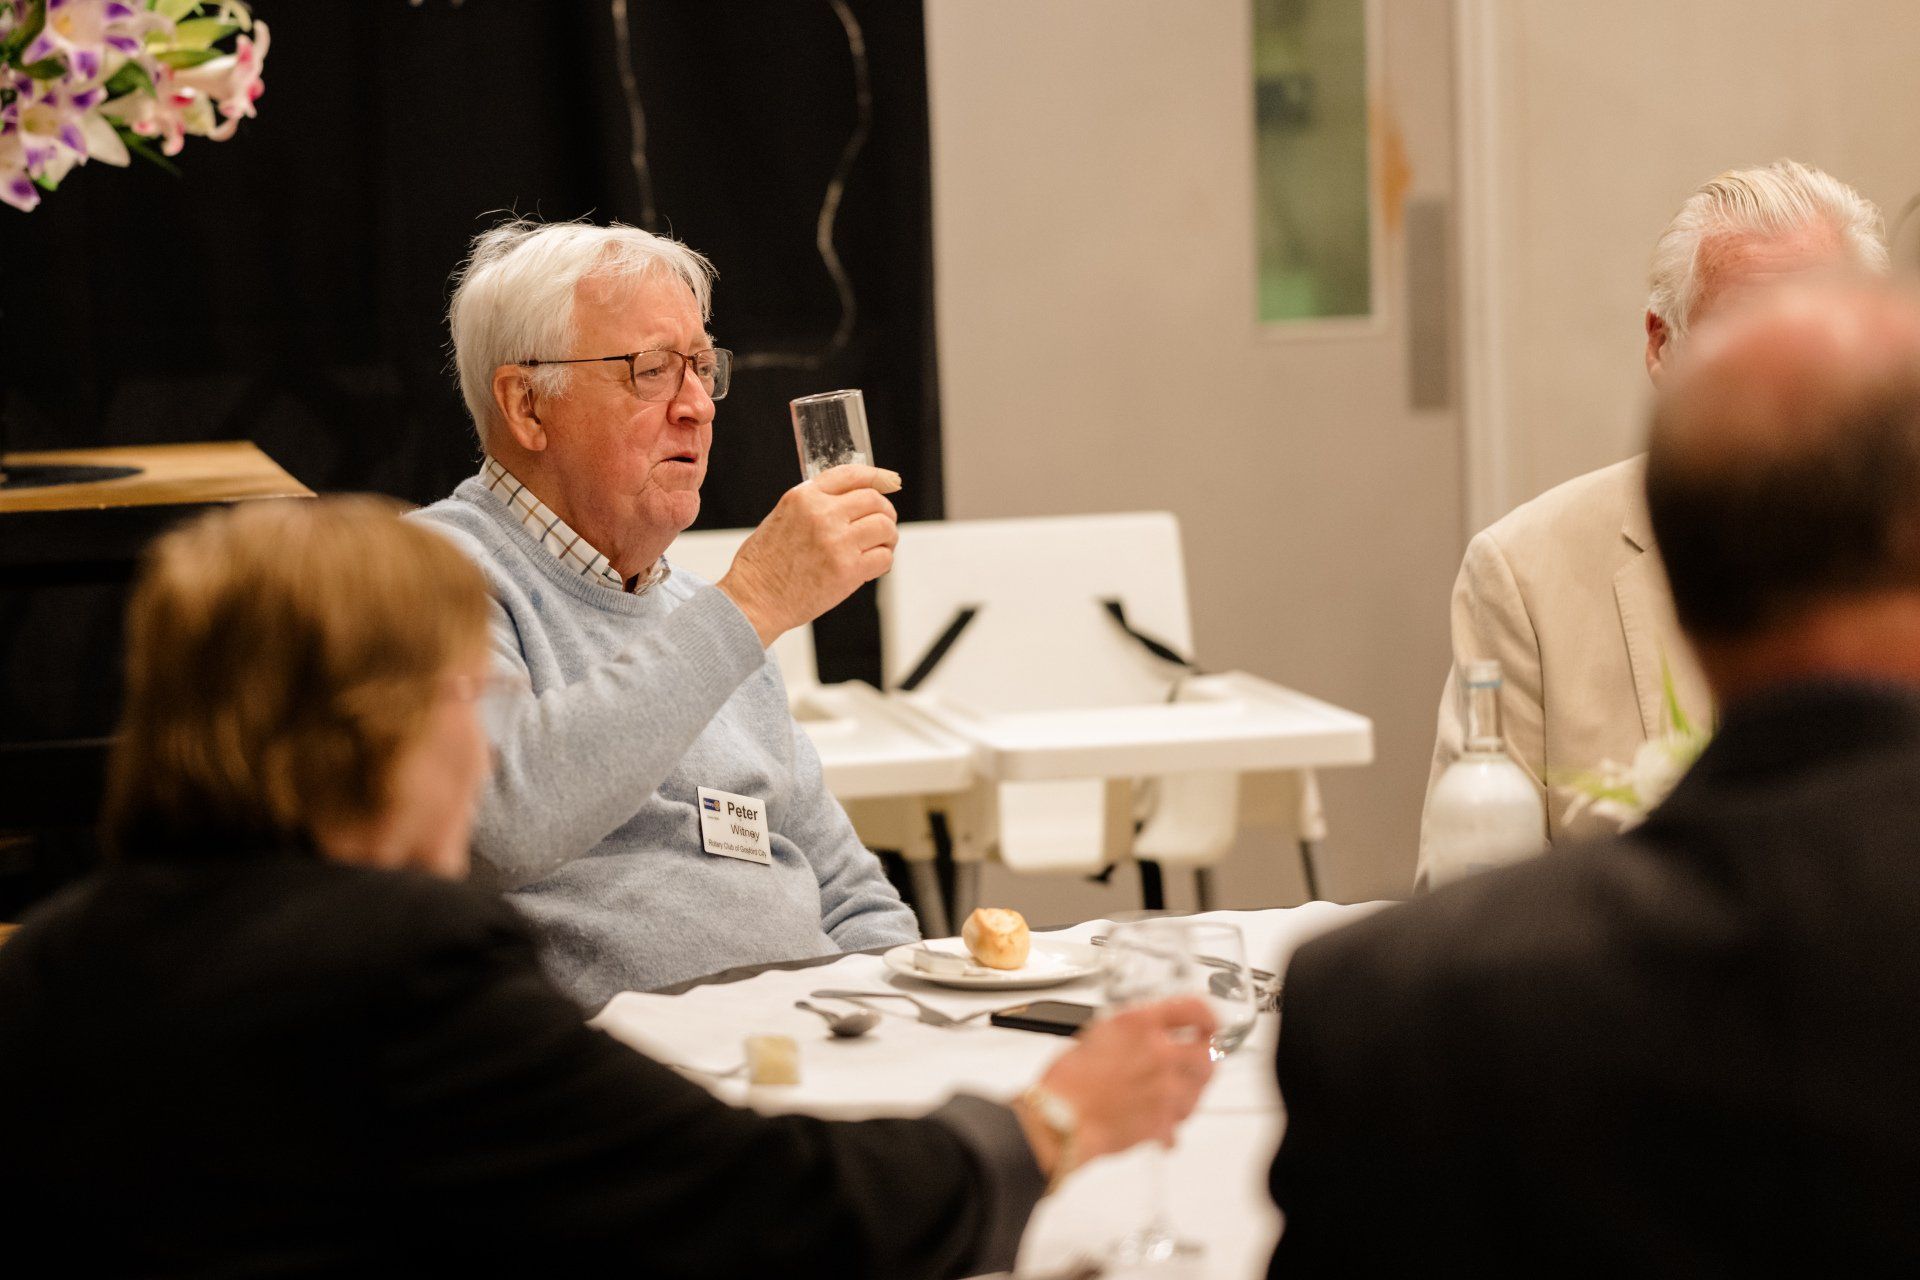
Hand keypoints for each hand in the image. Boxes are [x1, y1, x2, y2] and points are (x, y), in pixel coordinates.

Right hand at [716, 465, 901, 646]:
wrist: (754, 599)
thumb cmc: (763, 564)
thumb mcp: (782, 517)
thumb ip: (813, 505)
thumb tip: (849, 502)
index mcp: (804, 497)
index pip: (852, 474)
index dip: (878, 477)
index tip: (891, 482)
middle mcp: (822, 514)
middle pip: (874, 500)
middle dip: (885, 513)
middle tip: (883, 527)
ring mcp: (836, 541)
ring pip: (885, 527)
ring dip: (888, 538)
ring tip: (879, 548)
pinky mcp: (848, 570)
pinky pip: (884, 557)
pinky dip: (883, 561)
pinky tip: (872, 567)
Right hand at [1019, 997, 1215, 1175]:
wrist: (1060, 1118)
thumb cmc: (1069, 1080)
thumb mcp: (1101, 1032)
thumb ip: (1136, 1030)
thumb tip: (1156, 1034)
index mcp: (1141, 1023)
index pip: (1194, 1008)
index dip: (1207, 1016)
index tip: (1209, 1023)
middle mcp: (1160, 1052)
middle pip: (1208, 1053)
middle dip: (1205, 1058)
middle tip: (1198, 1061)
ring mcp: (1166, 1089)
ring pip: (1199, 1091)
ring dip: (1188, 1092)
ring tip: (1168, 1094)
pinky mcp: (1164, 1121)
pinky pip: (1180, 1123)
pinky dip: (1171, 1123)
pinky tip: (1158, 1120)